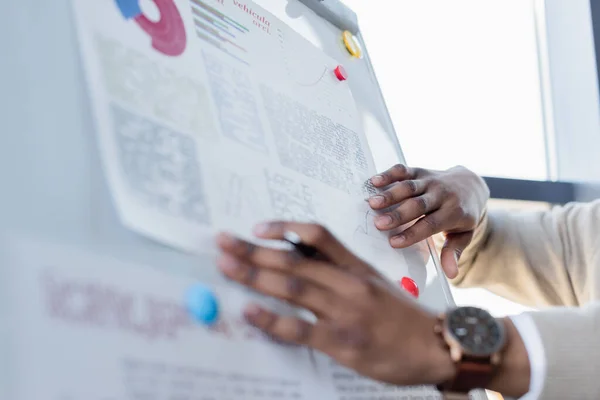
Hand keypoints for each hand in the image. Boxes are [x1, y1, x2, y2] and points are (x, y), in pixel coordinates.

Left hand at [216, 222, 455, 385]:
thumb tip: (298, 255)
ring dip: (254, 275)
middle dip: (252, 250)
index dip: (284, 228)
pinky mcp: (342, 343)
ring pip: (292, 287)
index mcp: (355, 266)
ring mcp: (345, 313)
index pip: (316, 235)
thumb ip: (338, 268)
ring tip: (225, 266)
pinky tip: (248, 312)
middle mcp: (348, 284)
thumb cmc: (399, 314)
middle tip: (222, 242)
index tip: (256, 228)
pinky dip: (271, 320)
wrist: (436, 345)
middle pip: (293, 260)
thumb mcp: (372, 281)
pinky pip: (300, 328)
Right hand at [368, 165, 488, 277]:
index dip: (412, 233)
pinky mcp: (420, 171)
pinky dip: (389, 174)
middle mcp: (442, 194)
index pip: (430, 224)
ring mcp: (430, 180)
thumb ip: (454, 252)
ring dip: (390, 194)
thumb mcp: (464, 234)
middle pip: (418, 205)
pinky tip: (375, 181)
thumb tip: (451, 274)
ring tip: (372, 203)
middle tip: (378, 223)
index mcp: (453, 212)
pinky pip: (405, 171)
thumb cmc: (463, 214)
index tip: (393, 242)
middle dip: (398, 214)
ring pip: (409, 186)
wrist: (471, 184)